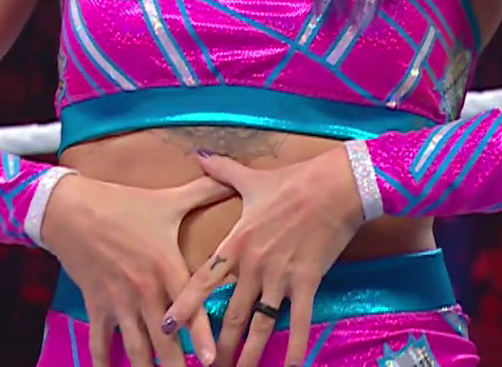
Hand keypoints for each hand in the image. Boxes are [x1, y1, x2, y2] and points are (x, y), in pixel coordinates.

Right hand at [42, 173, 236, 366]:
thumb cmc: (123, 205)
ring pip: (135, 348)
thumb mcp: (167, 200)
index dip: (201, 337)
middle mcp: (145, 290)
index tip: (212, 361)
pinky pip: (101, 342)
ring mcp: (119, 301)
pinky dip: (104, 362)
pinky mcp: (97, 305)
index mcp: (166, 267)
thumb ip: (203, 191)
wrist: (72, 209)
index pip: (189, 308)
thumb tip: (230, 178)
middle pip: (164, 340)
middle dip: (176, 366)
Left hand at [166, 150, 365, 366]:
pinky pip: (300, 322)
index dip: (184, 304)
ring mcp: (281, 277)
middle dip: (219, 345)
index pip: (203, 279)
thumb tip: (199, 154)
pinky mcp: (308, 283)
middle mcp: (254, 265)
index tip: (166, 325)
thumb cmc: (292, 182)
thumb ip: (221, 171)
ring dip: (251, 354)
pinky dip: (296, 349)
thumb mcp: (252, 178)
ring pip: (262, 325)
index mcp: (237, 243)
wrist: (335, 185)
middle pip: (232, 314)